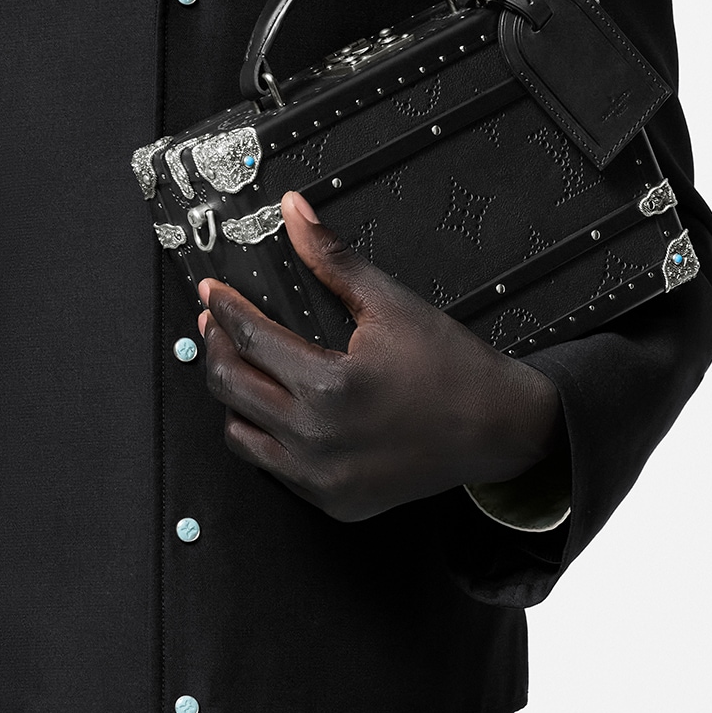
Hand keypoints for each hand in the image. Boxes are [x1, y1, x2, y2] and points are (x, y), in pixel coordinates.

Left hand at [198, 192, 566, 522]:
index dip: (225, 309)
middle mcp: (317, 438)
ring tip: (238, 363)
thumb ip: (331, 258)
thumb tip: (294, 212)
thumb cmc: (451, 367)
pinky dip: (262, 435)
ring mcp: (322, 477)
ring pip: (240, 434)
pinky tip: (270, 407)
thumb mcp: (390, 303)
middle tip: (216, 321)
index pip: (251, 339)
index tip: (212, 292)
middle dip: (216, 347)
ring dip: (232, 395)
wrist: (498, 428)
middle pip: (231, 387)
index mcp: (329, 386)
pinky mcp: (333, 501)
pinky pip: (271, 468)